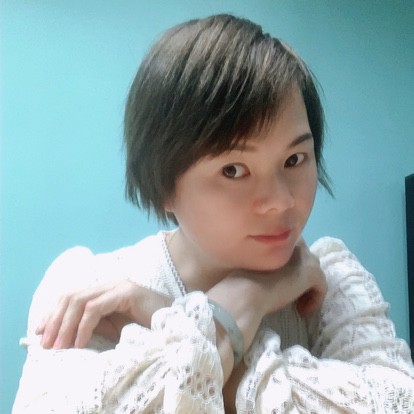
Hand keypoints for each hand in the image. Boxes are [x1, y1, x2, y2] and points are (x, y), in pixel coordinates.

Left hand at [36, 280, 171, 348]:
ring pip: (80, 300)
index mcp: (105, 290)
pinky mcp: (126, 292)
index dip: (53, 312)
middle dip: (55, 320)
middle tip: (46, 344)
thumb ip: (91, 325)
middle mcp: (109, 283)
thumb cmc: (145, 326)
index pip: (72, 295)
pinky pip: (96, 308)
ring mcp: (118, 285)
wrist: (174, 323)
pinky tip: (79, 342)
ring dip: (65, 325)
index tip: (40, 332)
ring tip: (60, 347)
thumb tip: (64, 333)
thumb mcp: (112, 326)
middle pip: (71, 295)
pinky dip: (83, 326)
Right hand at [207, 238, 325, 364]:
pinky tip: (301, 311)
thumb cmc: (242, 280)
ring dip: (307, 288)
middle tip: (291, 294)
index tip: (281, 282)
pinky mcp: (313, 273)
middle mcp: (294, 242)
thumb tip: (272, 275)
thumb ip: (266, 263)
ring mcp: (306, 257)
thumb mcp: (254, 265)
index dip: (290, 265)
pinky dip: (314, 300)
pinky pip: (321, 287)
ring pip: (314, 273)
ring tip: (296, 303)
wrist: (245, 291)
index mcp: (278, 237)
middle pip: (306, 260)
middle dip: (301, 277)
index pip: (292, 249)